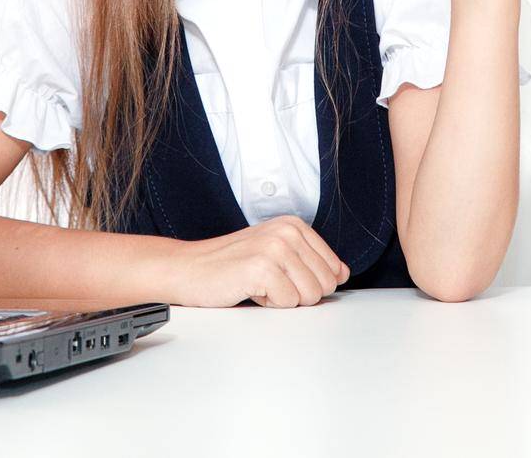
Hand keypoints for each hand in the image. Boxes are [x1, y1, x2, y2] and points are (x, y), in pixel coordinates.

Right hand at [166, 215, 350, 307]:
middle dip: (298, 293)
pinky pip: (288, 303)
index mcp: (295, 225)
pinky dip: (268, 304)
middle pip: (325, 285)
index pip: (335, 269)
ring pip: (310, 296)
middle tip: (268, 282)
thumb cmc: (230, 265)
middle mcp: (288, 231)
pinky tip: (249, 289)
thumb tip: (342, 273)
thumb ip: (310, 261)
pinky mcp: (262, 268)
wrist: (187, 269)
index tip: (284, 277)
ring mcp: (276, 248)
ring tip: (258, 284)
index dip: (309, 283)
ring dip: (283, 299)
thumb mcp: (276, 253)